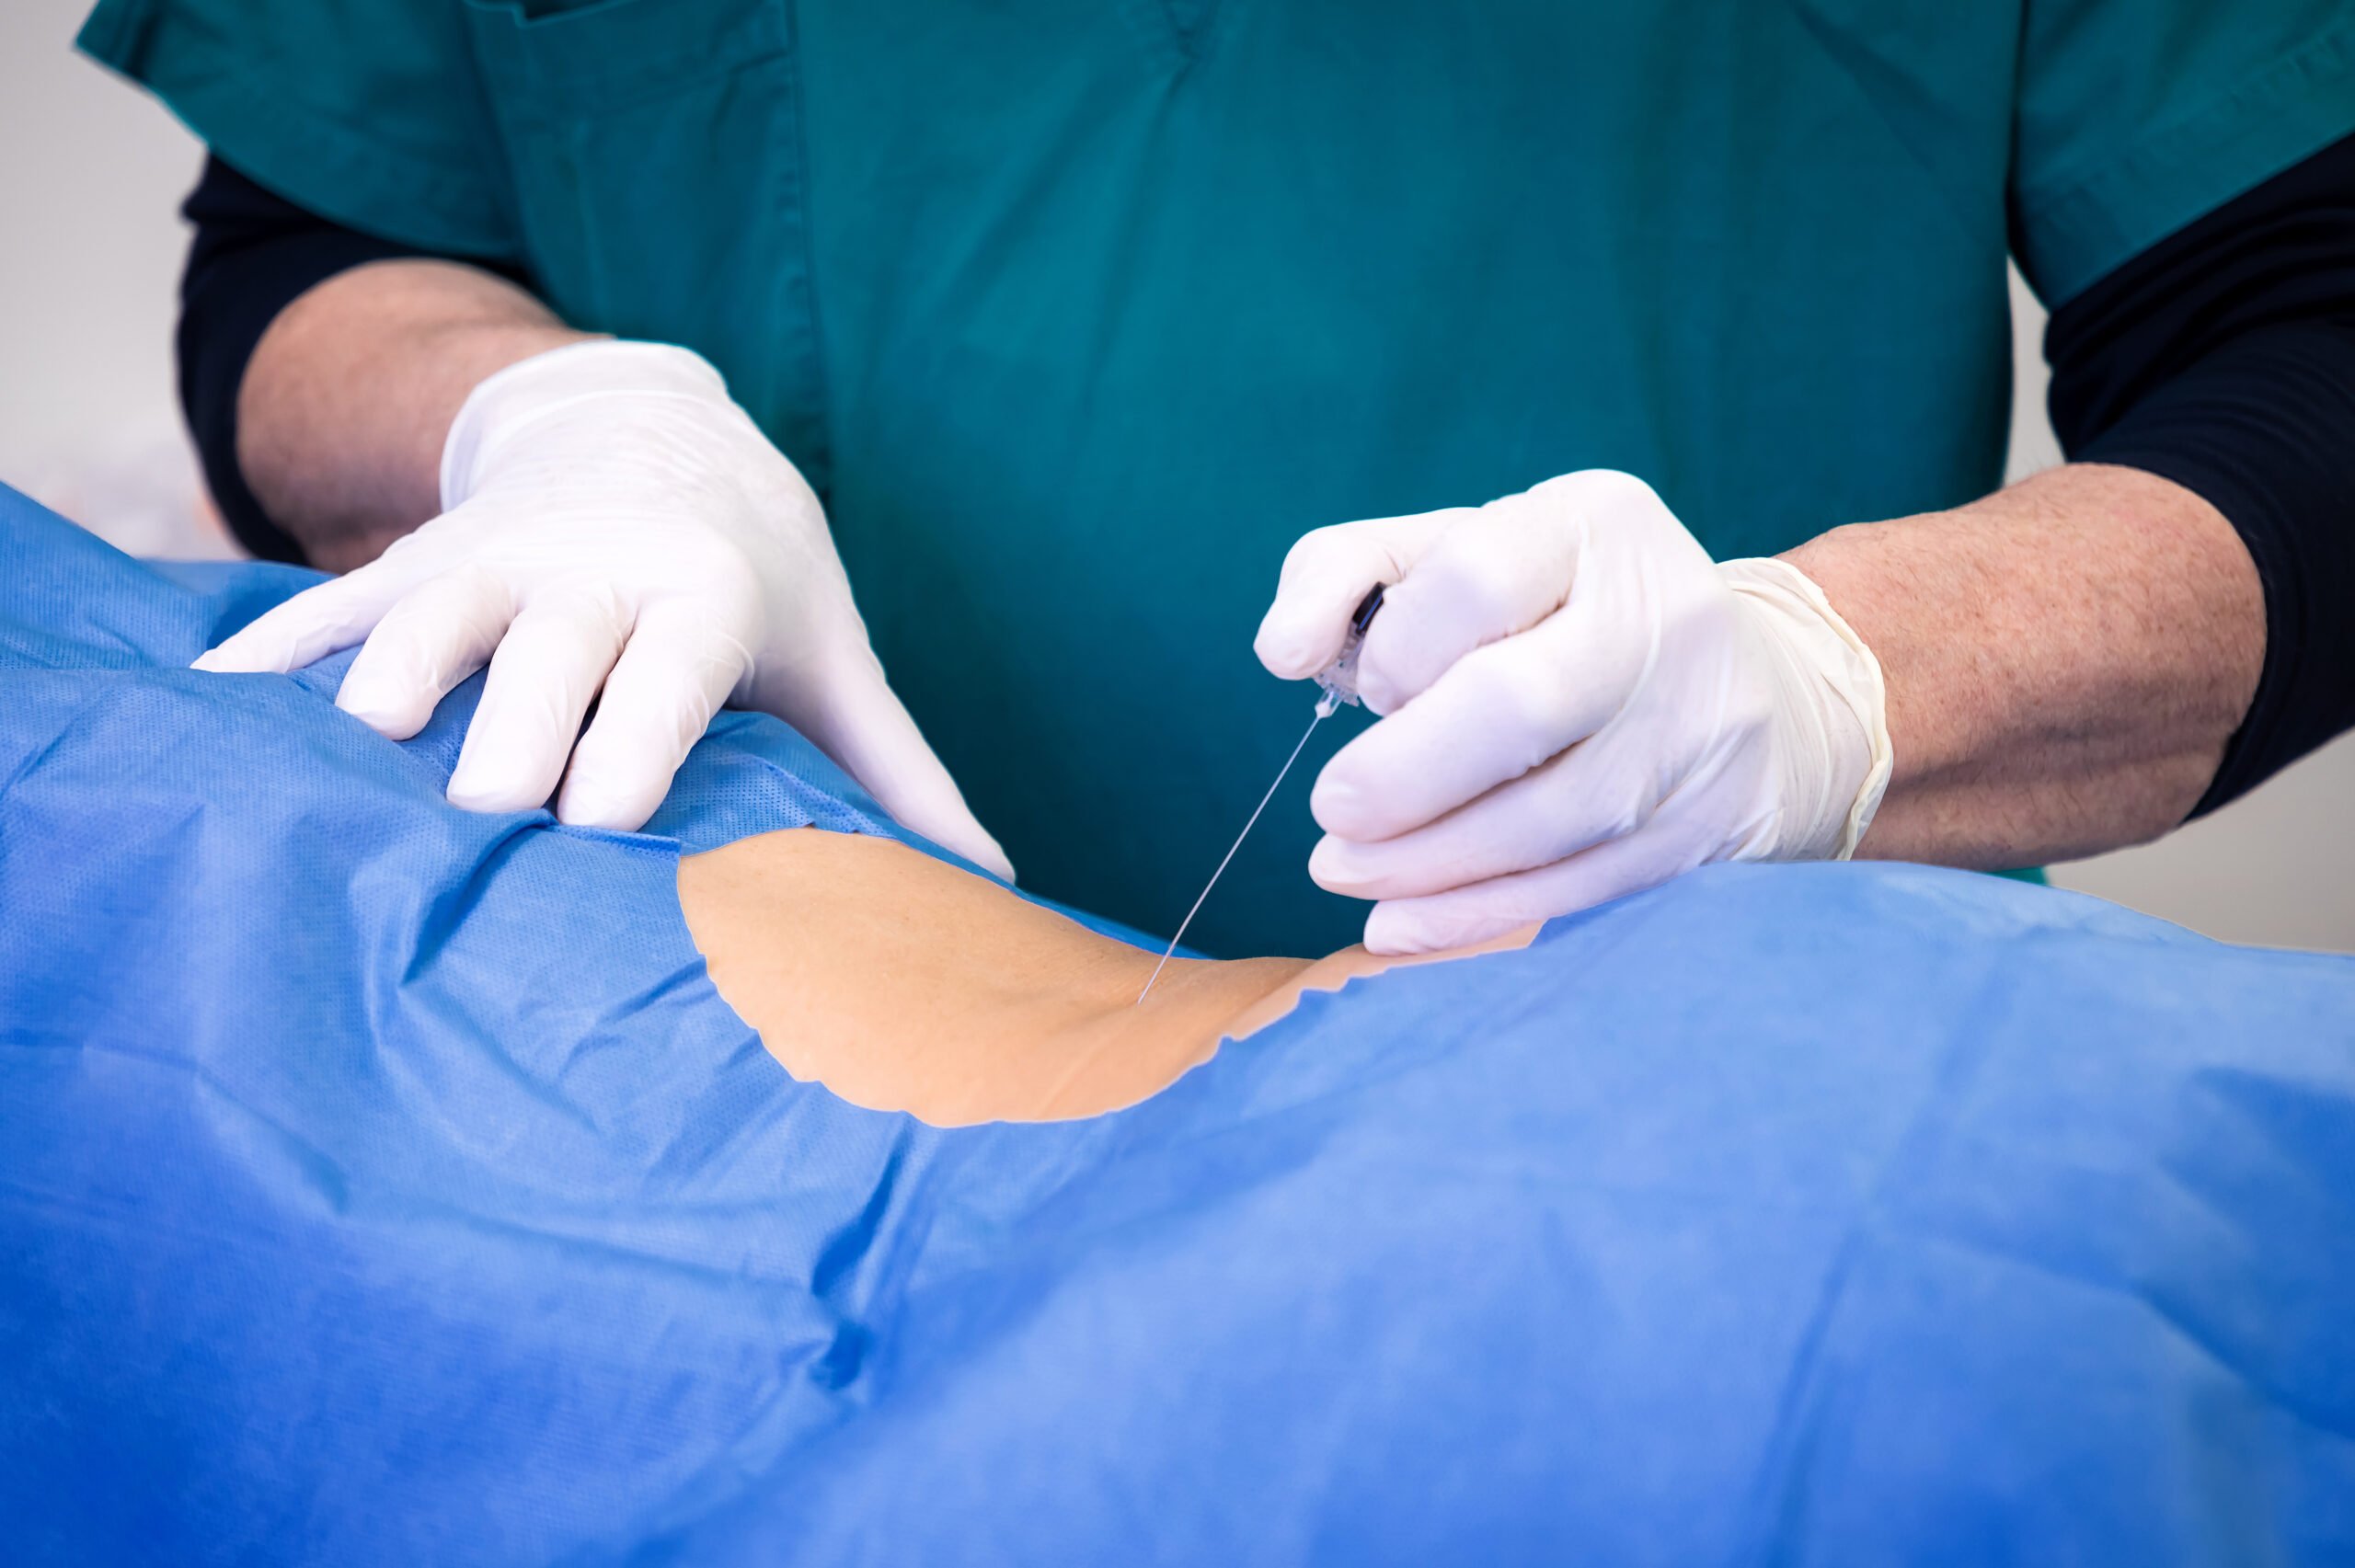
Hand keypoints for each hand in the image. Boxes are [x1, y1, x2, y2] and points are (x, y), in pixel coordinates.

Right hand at [197, 340, 1012, 877]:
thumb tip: (994, 891)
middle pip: (547, 652)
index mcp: (706, 599)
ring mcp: (500, 558)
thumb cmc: (762, 578)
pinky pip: (337, 598)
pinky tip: (218, 700)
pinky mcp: (422, 559)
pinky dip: (278, 645)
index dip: (637, 738)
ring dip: (393, 671)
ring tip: (350, 747)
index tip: (600, 825)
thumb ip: (897, 772)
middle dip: (511, 733)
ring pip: (435, 611)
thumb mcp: (833, 656)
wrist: (661, 426)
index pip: (672, 671)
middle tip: (479, 821)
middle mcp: (599, 572)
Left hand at [1254, 470, 1889, 952]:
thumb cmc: (1547, 612)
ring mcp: (1700, 728)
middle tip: (1332, 808)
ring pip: (1550, 818)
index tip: (1372, 687)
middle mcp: (1666, 616)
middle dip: (1403, 776)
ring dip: (1426, 862)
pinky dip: (1476, 915)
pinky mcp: (1711, 825)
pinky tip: (1400, 922)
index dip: (1400, 648)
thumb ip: (1341, 573)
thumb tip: (1282, 652)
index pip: (1476, 576)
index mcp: (1595, 523)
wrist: (1738, 680)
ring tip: (1345, 869)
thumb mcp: (1448, 552)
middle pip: (1520, 705)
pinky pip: (1583, 887)